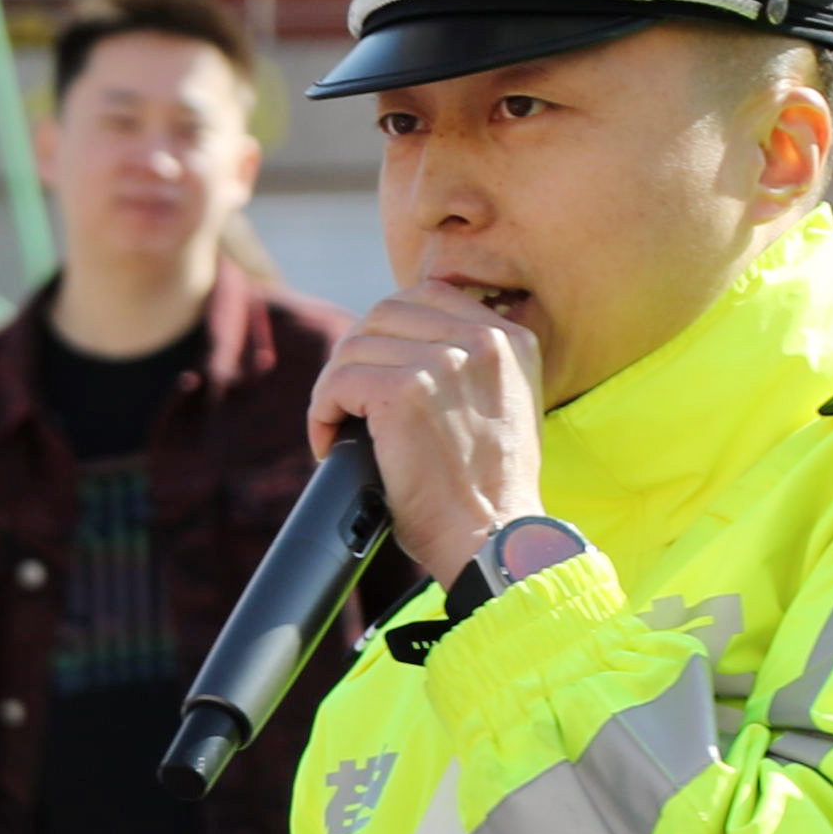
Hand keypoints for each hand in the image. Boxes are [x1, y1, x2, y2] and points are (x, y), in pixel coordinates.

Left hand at [307, 279, 545, 583]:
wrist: (494, 539)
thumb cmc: (489, 494)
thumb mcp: (502, 408)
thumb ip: (469, 368)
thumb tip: (401, 348)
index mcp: (511, 339)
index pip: (429, 294)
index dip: (388, 328)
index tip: (374, 367)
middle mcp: (483, 340)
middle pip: (384, 313)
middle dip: (355, 355)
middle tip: (347, 400)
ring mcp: (444, 362)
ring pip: (355, 347)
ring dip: (334, 388)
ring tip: (337, 427)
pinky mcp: (405, 392)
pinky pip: (338, 382)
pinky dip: (322, 414)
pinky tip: (329, 442)